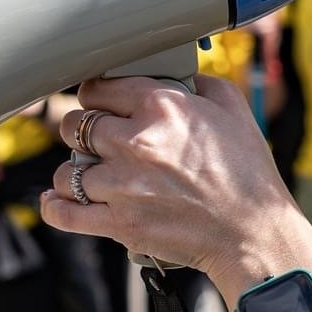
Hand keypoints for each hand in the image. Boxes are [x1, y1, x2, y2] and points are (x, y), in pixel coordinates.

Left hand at [40, 74, 311, 309]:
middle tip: (93, 141)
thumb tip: (177, 78)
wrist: (256, 233)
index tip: (100, 105)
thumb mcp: (235, 110)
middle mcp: (136, 141)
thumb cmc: (250, 173)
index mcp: (162, 106)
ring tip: (89, 177)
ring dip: (73, 173)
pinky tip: (55, 201)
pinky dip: (55, 208)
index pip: (99, 89)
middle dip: (81, 132)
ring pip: (66, 171)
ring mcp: (123, 185)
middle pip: (75, 126)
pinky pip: (65, 213)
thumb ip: (200, 84)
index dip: (97, 97)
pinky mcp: (120, 223)